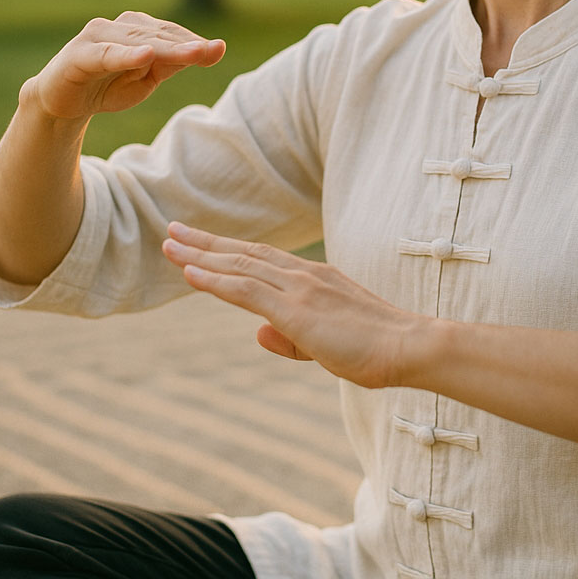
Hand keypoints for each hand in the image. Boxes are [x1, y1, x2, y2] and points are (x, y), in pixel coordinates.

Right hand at [23, 11, 225, 121]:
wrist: (62, 103)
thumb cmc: (109, 86)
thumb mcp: (149, 78)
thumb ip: (177, 62)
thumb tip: (215, 49)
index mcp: (136, 29)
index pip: (171, 33)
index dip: (194, 42)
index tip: (219, 50)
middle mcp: (117, 27)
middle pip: (158, 36)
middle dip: (186, 45)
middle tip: (213, 51)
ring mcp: (96, 37)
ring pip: (137, 42)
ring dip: (165, 48)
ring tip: (193, 52)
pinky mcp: (78, 55)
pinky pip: (106, 55)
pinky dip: (126, 55)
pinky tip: (145, 56)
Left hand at [162, 222, 420, 388]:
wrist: (408, 346)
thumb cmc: (377, 349)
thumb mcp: (326, 343)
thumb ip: (290, 339)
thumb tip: (257, 334)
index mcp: (313, 279)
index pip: (261, 258)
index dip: (227, 249)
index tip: (199, 242)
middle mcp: (303, 276)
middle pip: (244, 253)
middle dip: (205, 241)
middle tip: (172, 229)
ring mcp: (300, 289)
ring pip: (240, 265)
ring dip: (200, 254)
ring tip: (169, 244)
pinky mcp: (297, 310)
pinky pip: (247, 290)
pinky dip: (216, 279)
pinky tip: (190, 273)